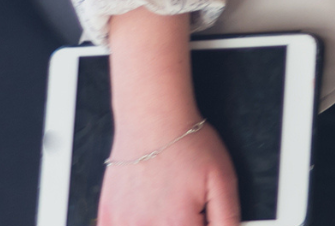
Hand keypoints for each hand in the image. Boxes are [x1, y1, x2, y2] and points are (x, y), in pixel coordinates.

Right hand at [97, 116, 239, 225]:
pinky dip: (132, 225)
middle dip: (182, 225)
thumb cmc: (187, 143)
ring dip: (159, 224)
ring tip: (168, 209)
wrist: (153, 119)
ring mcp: (123, 223)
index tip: (200, 220)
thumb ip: (227, 218)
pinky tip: (146, 214)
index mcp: (178, 224)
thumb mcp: (223, 180)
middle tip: (185, 212)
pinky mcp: (108, 215)